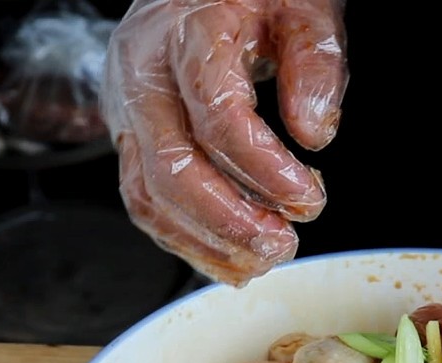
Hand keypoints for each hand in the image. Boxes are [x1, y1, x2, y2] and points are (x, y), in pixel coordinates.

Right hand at [102, 0, 347, 285]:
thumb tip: (316, 133)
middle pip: (172, 167)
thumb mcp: (303, 7)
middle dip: (231, 221)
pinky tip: (227, 255)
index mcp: (187, 33)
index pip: (217, 116)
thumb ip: (316, 64)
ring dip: (206, 241)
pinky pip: (143, 198)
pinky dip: (185, 238)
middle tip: (282, 244)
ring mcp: (125, 106)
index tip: (307, 198)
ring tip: (261, 259)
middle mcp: (142, 71)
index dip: (264, 169)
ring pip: (148, 194)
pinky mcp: (126, 134)